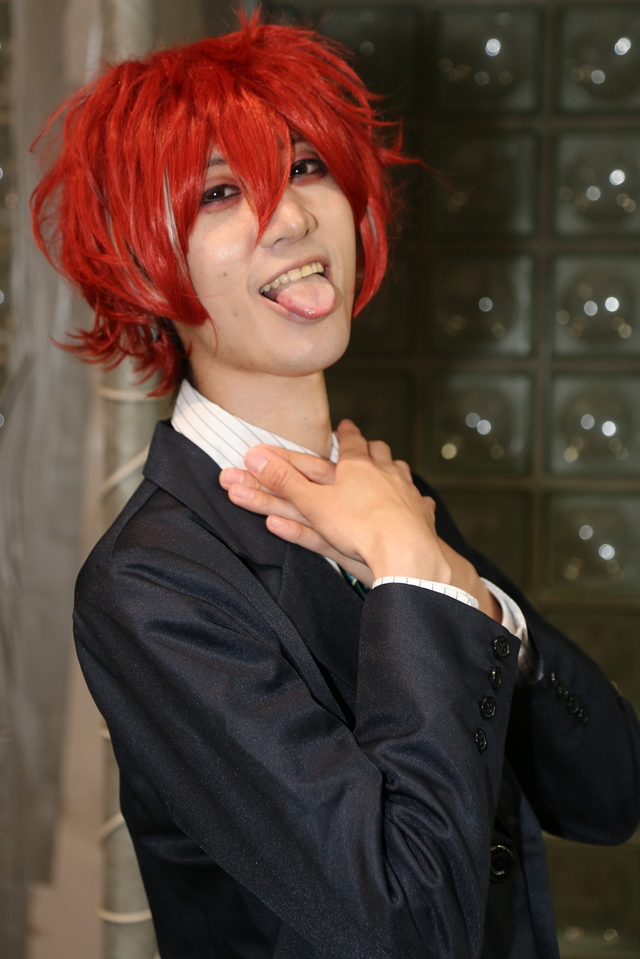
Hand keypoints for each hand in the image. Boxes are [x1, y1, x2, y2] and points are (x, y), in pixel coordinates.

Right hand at [220, 421, 501, 619]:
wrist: (404, 552)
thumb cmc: (357, 527)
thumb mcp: (313, 504)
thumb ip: (283, 481)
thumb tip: (253, 456)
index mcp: (359, 466)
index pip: (351, 442)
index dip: (346, 434)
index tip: (345, 426)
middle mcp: (387, 472)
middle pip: (380, 453)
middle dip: (372, 448)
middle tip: (369, 445)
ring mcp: (408, 492)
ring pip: (401, 472)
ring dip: (393, 469)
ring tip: (390, 469)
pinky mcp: (422, 515)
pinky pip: (420, 502)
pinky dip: (416, 500)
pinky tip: (417, 503)